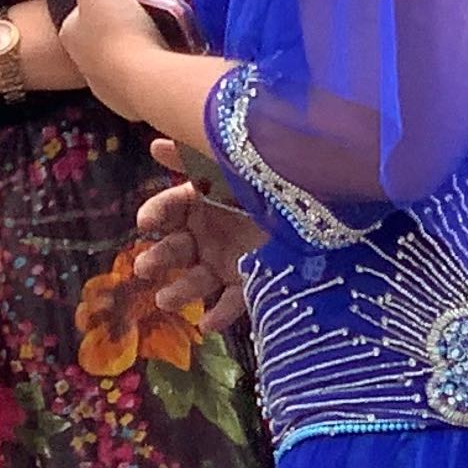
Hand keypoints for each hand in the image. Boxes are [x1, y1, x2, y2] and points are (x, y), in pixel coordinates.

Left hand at [60, 0, 159, 96]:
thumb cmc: (116, 29)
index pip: (79, 14)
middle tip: (141, 17)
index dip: (98, 2)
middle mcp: (81, 63)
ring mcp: (106, 87)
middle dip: (116, 29)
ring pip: (117, 62)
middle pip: (99, 38)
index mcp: (71, 34)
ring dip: (132, 52)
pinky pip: (136, 81)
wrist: (144, 81)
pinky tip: (161, 63)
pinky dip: (145, 71)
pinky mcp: (129, 103)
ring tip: (156, 38)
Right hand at [131, 142, 262, 326]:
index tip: (144, 224)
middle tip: (144, 268)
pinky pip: (234, 301)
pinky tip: (207, 324)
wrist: (323, 201)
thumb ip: (195, 154)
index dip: (155, 215)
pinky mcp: (252, 281)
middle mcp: (210, 233)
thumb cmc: (271, 177)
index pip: (169, 208)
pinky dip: (220, 314)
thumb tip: (154, 144)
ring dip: (180, 291)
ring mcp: (229, 260)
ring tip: (165, 300)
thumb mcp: (233, 162)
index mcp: (202, 202)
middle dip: (159, 259)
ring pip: (198, 280)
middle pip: (176, 249)